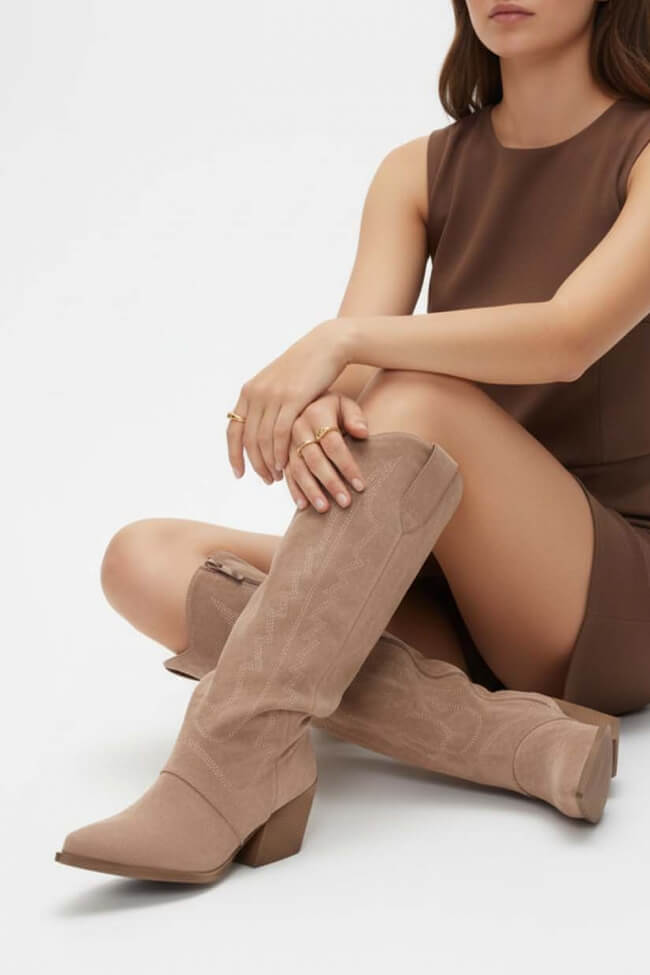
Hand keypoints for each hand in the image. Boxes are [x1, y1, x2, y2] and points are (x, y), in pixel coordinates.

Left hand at [227, 320, 349, 482]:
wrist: (326, 347)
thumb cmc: (306, 369)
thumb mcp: (278, 384)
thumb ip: (267, 403)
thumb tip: (260, 425)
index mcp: (249, 391)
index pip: (233, 430)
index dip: (233, 455)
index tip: (239, 474)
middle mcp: (256, 394)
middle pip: (248, 439)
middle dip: (255, 463)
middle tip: (265, 479)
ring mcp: (273, 396)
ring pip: (263, 439)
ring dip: (268, 462)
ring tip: (276, 477)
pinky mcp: (292, 398)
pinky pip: (280, 433)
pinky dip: (280, 452)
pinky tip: (285, 464)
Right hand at [283, 392, 368, 512]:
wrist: (305, 403)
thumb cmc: (332, 409)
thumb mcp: (345, 405)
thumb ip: (355, 417)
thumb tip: (363, 433)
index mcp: (316, 414)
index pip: (334, 444)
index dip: (347, 465)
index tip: (361, 486)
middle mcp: (297, 428)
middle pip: (315, 460)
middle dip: (331, 483)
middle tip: (345, 502)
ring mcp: (286, 442)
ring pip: (299, 470)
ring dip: (311, 490)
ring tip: (325, 509)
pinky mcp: (280, 454)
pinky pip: (286, 474)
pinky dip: (294, 490)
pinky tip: (303, 506)